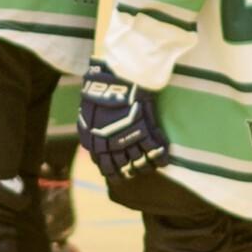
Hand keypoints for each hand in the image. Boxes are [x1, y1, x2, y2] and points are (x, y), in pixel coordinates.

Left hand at [78, 60, 169, 182]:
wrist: (114, 78)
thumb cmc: (99, 91)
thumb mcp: (88, 114)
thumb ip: (92, 131)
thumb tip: (93, 142)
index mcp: (93, 143)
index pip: (105, 167)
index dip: (115, 172)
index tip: (121, 173)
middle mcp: (109, 146)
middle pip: (122, 169)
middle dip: (130, 172)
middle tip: (137, 171)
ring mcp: (127, 139)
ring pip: (139, 163)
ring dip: (146, 167)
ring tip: (151, 167)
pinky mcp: (143, 131)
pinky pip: (153, 151)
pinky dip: (160, 157)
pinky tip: (163, 161)